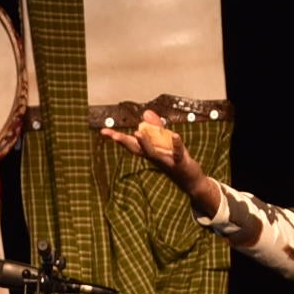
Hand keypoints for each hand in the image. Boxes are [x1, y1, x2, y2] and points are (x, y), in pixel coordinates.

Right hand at [101, 108, 220, 212]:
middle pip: (137, 150)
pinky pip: (177, 153)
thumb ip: (156, 126)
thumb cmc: (175, 159)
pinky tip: (175, 135)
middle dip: (125, 142)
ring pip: (153, 153)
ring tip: (137, 132)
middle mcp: (154, 157)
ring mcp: (166, 161)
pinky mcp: (180, 162)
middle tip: (113, 136)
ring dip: (145, 143)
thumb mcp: (165, 141)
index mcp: (149, 152)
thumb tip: (145, 112)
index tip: (103, 132)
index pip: (130, 144)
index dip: (117, 138)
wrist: (191, 180)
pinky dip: (176, 144)